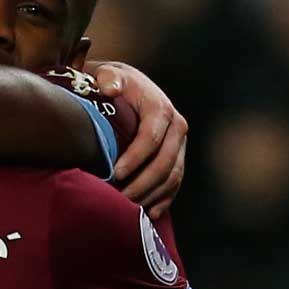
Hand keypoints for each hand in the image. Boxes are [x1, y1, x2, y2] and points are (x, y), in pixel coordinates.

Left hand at [87, 61, 187, 218]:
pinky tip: (149, 214)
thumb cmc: (111, 83)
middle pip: (165, 162)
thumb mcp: (108, 74)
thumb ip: (108, 78)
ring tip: (128, 208)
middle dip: (142, 183)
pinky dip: (164, 200)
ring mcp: (180, 144)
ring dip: (151, 195)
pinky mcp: (178, 157)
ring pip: (172, 176)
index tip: (114, 173)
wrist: (125, 86)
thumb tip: (110, 87)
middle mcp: (177, 126)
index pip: (151, 137)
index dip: (135, 158)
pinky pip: (175, 183)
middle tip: (118, 198)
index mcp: (160, 107)